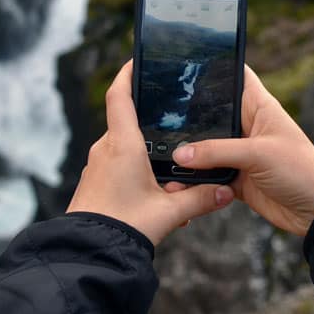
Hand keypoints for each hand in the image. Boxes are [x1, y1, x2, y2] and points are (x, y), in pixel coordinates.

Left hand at [67, 61, 234, 244]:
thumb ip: (199, 199)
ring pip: (123, 147)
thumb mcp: (169, 212)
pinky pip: (116, 166)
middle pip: (126, 121)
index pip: (119, 95)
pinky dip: (135, 170)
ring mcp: (97, 165)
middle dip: (149, 122)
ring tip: (169, 167)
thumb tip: (225, 191)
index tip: (136, 60)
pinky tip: (153, 190)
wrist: (89, 252)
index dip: (127, 74)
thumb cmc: (125, 226)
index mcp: (122, 143)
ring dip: (144, 152)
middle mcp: (105, 148)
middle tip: (171, 119)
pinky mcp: (94, 182)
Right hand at [172, 65, 313, 235]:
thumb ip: (216, 152)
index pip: (235, 75)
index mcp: (258, 106)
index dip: (213, 65)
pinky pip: (208, 173)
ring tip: (162, 150)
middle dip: (188, 116)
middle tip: (159, 114)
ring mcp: (239, 152)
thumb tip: (180, 153)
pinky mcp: (235, 176)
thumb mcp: (257, 154)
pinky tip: (177, 180)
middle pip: (211, 113)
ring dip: (189, 152)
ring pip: (205, 146)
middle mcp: (246, 125)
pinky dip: (194, 178)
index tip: (183, 62)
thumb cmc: (300, 171)